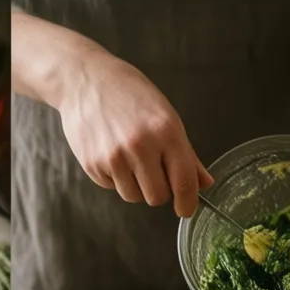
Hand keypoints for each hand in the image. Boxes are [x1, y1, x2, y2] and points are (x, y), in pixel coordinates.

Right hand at [56, 49, 212, 215]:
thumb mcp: (165, 115)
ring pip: (134, 197)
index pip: (183, 181)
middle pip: (157, 197)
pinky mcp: (93, 165)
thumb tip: (205, 183)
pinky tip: (112, 153)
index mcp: (165, 130)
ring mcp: (114, 157)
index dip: (187, 202)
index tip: (186, 209)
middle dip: (159, 191)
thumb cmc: (129, 94)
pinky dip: (116, 178)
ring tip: (130, 158)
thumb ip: (186, 154)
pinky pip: (113, 188)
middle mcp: (140, 145)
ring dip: (136, 186)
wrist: (85, 80)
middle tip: (154, 171)